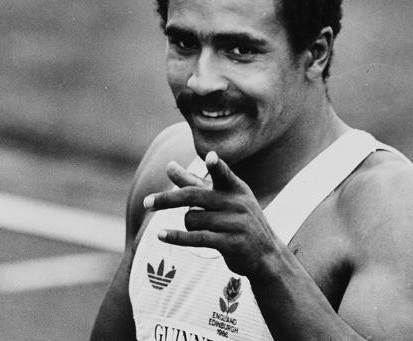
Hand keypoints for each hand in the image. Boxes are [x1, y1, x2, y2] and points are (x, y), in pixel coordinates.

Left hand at [143, 151, 283, 278]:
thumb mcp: (223, 199)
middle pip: (193, 197)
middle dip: (167, 200)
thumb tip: (169, 165)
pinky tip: (161, 235)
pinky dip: (176, 237)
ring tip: (201, 228)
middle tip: (146, 203)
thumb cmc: (239, 221)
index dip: (217, 166)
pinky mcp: (231, 243)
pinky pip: (196, 238)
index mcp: (236, 188)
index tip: (211, 157)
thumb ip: (195, 182)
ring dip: (187, 225)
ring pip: (192, 219)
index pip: (224, 174)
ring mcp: (235, 224)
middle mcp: (237, 203)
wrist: (266, 255)